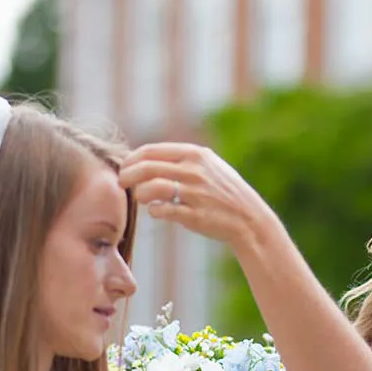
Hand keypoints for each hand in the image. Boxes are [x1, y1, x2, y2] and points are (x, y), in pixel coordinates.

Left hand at [118, 143, 278, 251]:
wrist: (249, 219)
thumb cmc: (224, 192)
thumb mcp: (208, 165)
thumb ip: (181, 159)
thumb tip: (146, 158)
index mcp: (195, 154)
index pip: (151, 151)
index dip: (131, 160)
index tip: (125, 169)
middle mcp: (194, 170)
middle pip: (146, 167)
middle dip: (127, 176)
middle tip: (122, 184)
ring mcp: (195, 193)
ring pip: (151, 188)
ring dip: (140, 194)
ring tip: (141, 199)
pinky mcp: (195, 215)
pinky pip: (163, 210)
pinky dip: (155, 211)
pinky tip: (156, 211)